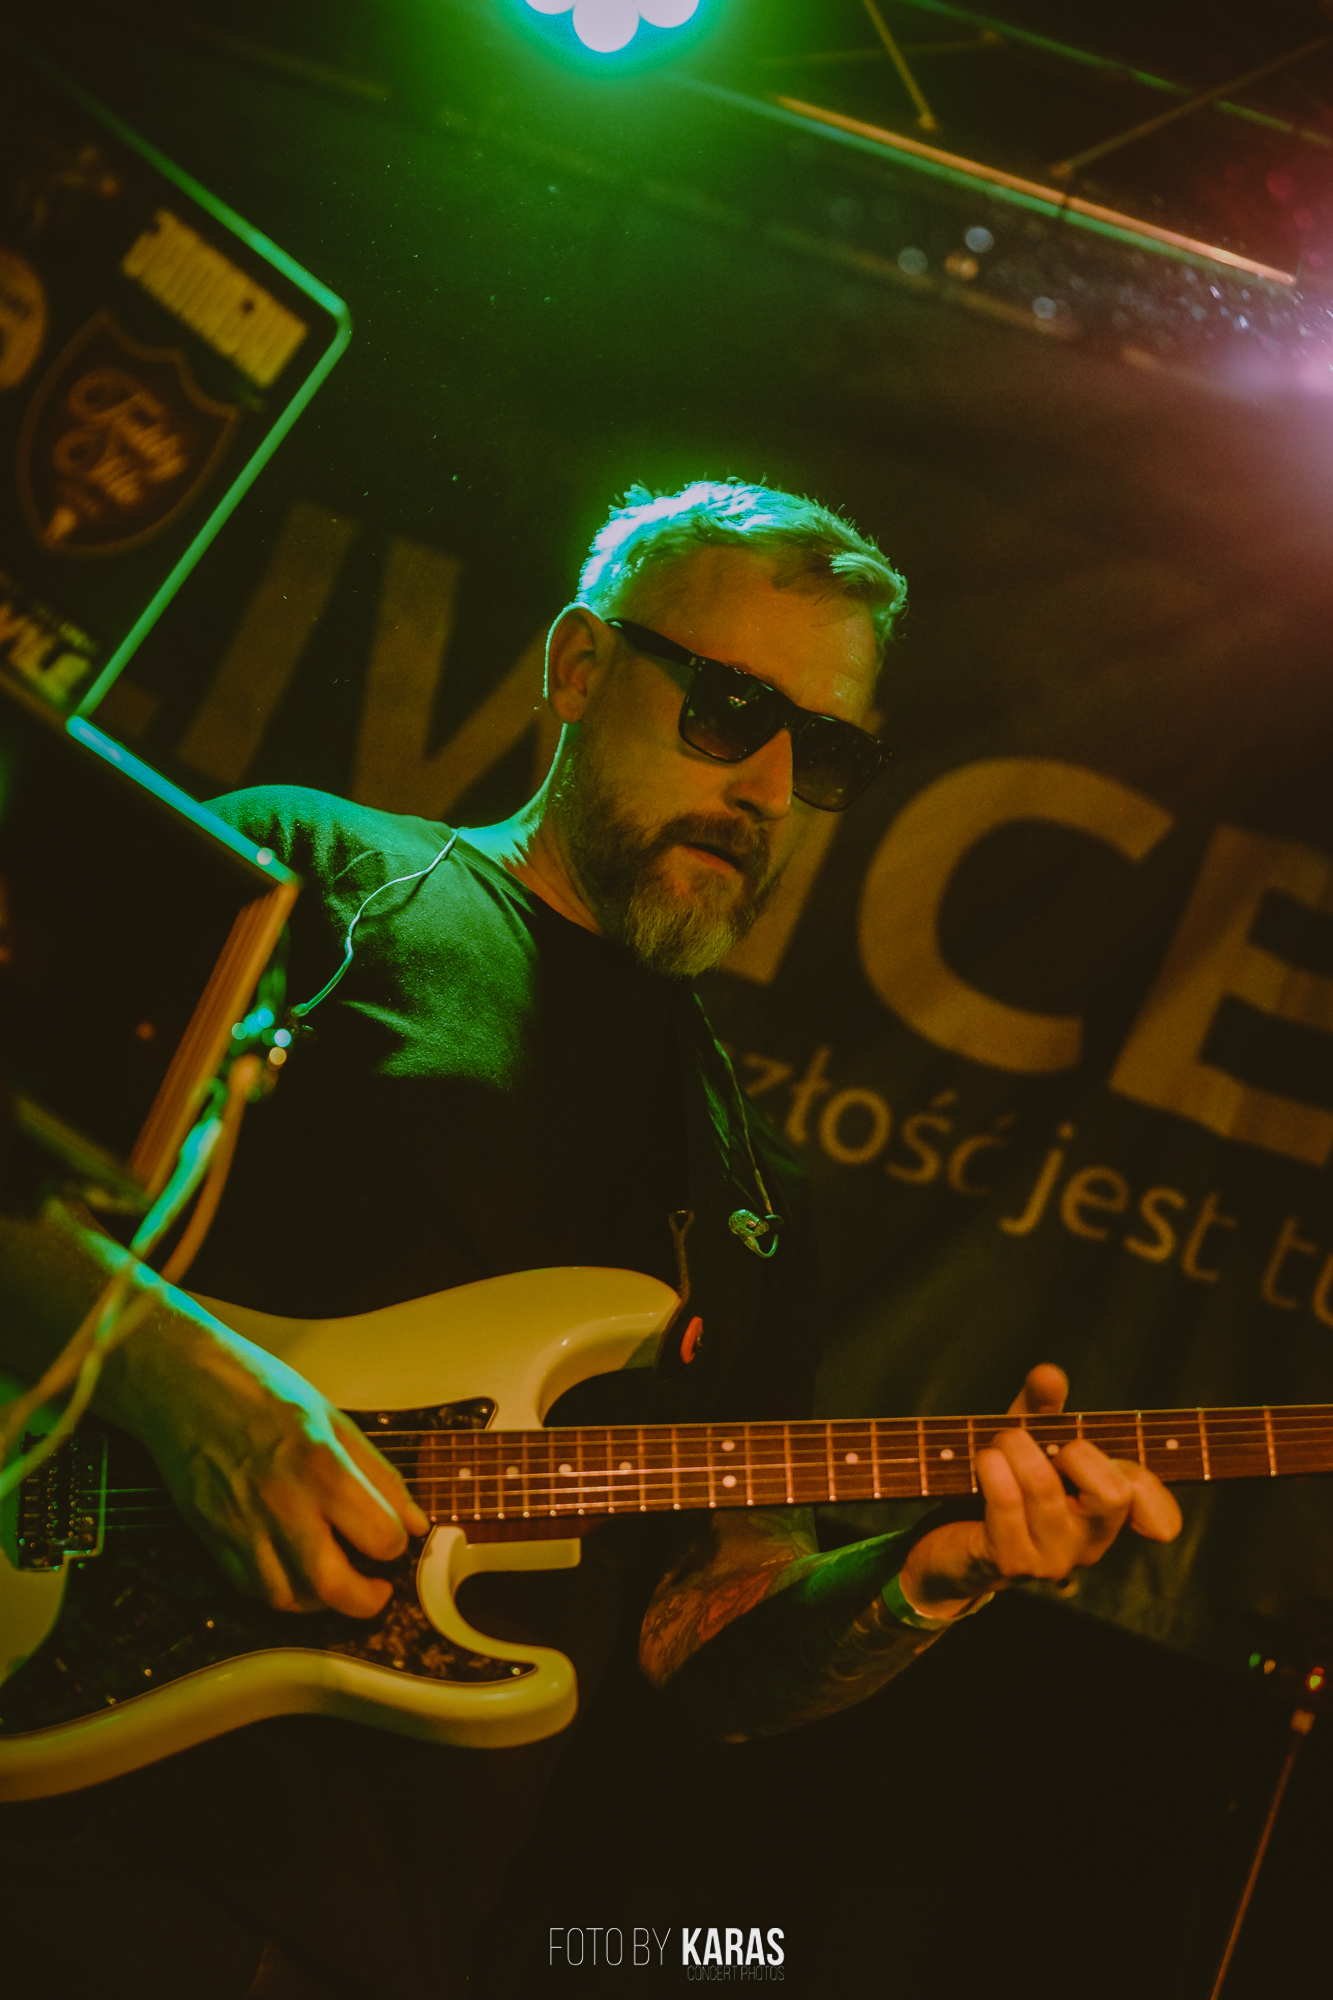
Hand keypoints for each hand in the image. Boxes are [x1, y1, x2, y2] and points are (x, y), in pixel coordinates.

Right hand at [102, 1305, 428, 1616]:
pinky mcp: (212, 1539)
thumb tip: (414, 1523)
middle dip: (367, 1599)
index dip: (396, 1542)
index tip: (394, 1536)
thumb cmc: (261, 1392)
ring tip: (337, 1580)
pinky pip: (251, 1588)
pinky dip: (280, 1592)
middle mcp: (282, 1504)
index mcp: (321, 1466)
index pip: (379, 1536)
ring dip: (322, 1602)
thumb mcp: (335, 1421)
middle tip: (377, 1588)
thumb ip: (379, 1476)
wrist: (183, 1385)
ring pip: (289, 1599)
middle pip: (333, 1586)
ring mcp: (242, 1527)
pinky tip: (296, 1573)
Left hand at [897, 1363, 1181, 1621]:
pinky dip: (992, 1467)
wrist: (955, 1547)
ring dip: (1017, 1447)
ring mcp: (1053, 1558)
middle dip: (1076, 1452)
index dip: (1146, 1483)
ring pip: (1045, 1488)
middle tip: (1044, 1445)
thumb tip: (1049, 1374)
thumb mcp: (1027, 1440)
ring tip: (1001, 1441)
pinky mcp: (1012, 1562)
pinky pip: (1006, 1503)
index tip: (1102, 1458)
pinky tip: (985, 1460)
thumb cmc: (1004, 1487)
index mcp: (1106, 1516)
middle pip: (1113, 1495)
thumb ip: (1042, 1406)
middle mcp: (1089, 1543)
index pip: (1154, 1509)